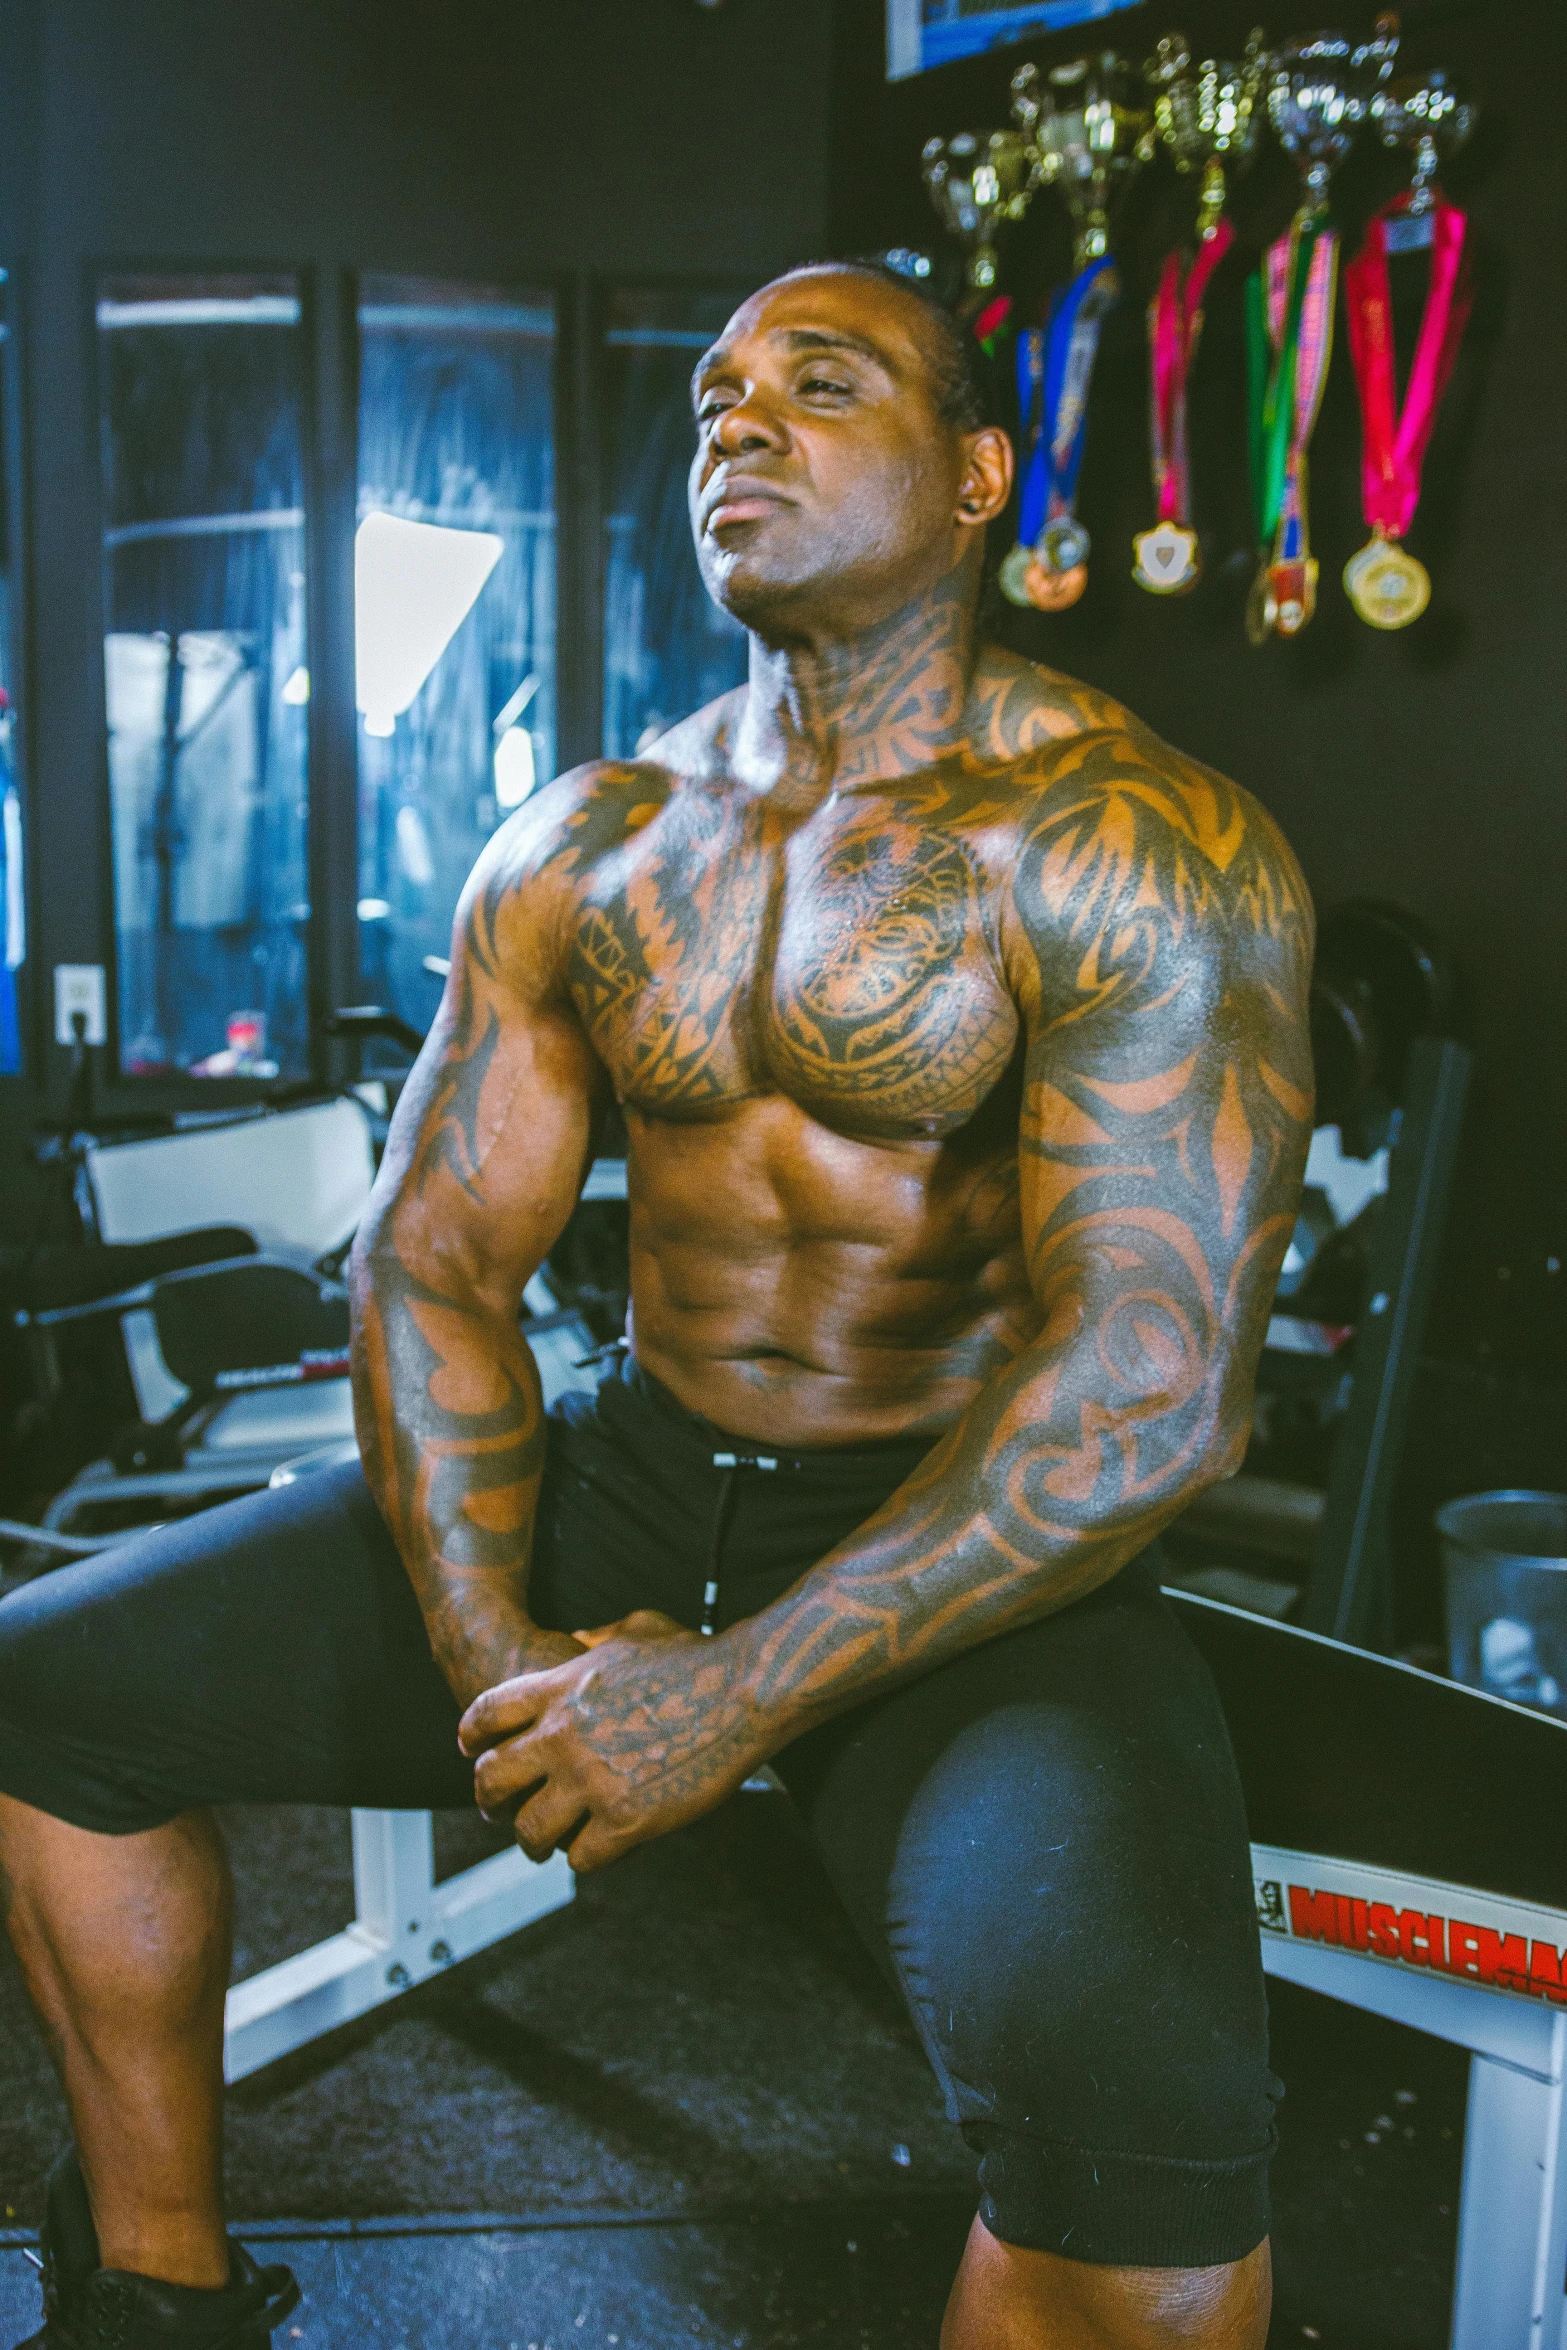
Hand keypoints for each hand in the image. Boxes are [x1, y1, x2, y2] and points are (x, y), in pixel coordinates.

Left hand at [456, 1609, 765, 1872]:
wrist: (743, 1690)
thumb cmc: (696, 1656)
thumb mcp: (632, 1631)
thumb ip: (592, 1641)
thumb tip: (574, 1641)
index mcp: (560, 1689)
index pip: (485, 1716)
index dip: (472, 1738)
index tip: (473, 1752)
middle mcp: (563, 1736)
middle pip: (492, 1779)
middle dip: (489, 1799)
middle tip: (498, 1811)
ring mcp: (592, 1781)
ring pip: (529, 1831)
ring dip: (533, 1841)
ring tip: (544, 1845)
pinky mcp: (626, 1820)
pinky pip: (581, 1857)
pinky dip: (586, 1856)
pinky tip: (599, 1848)